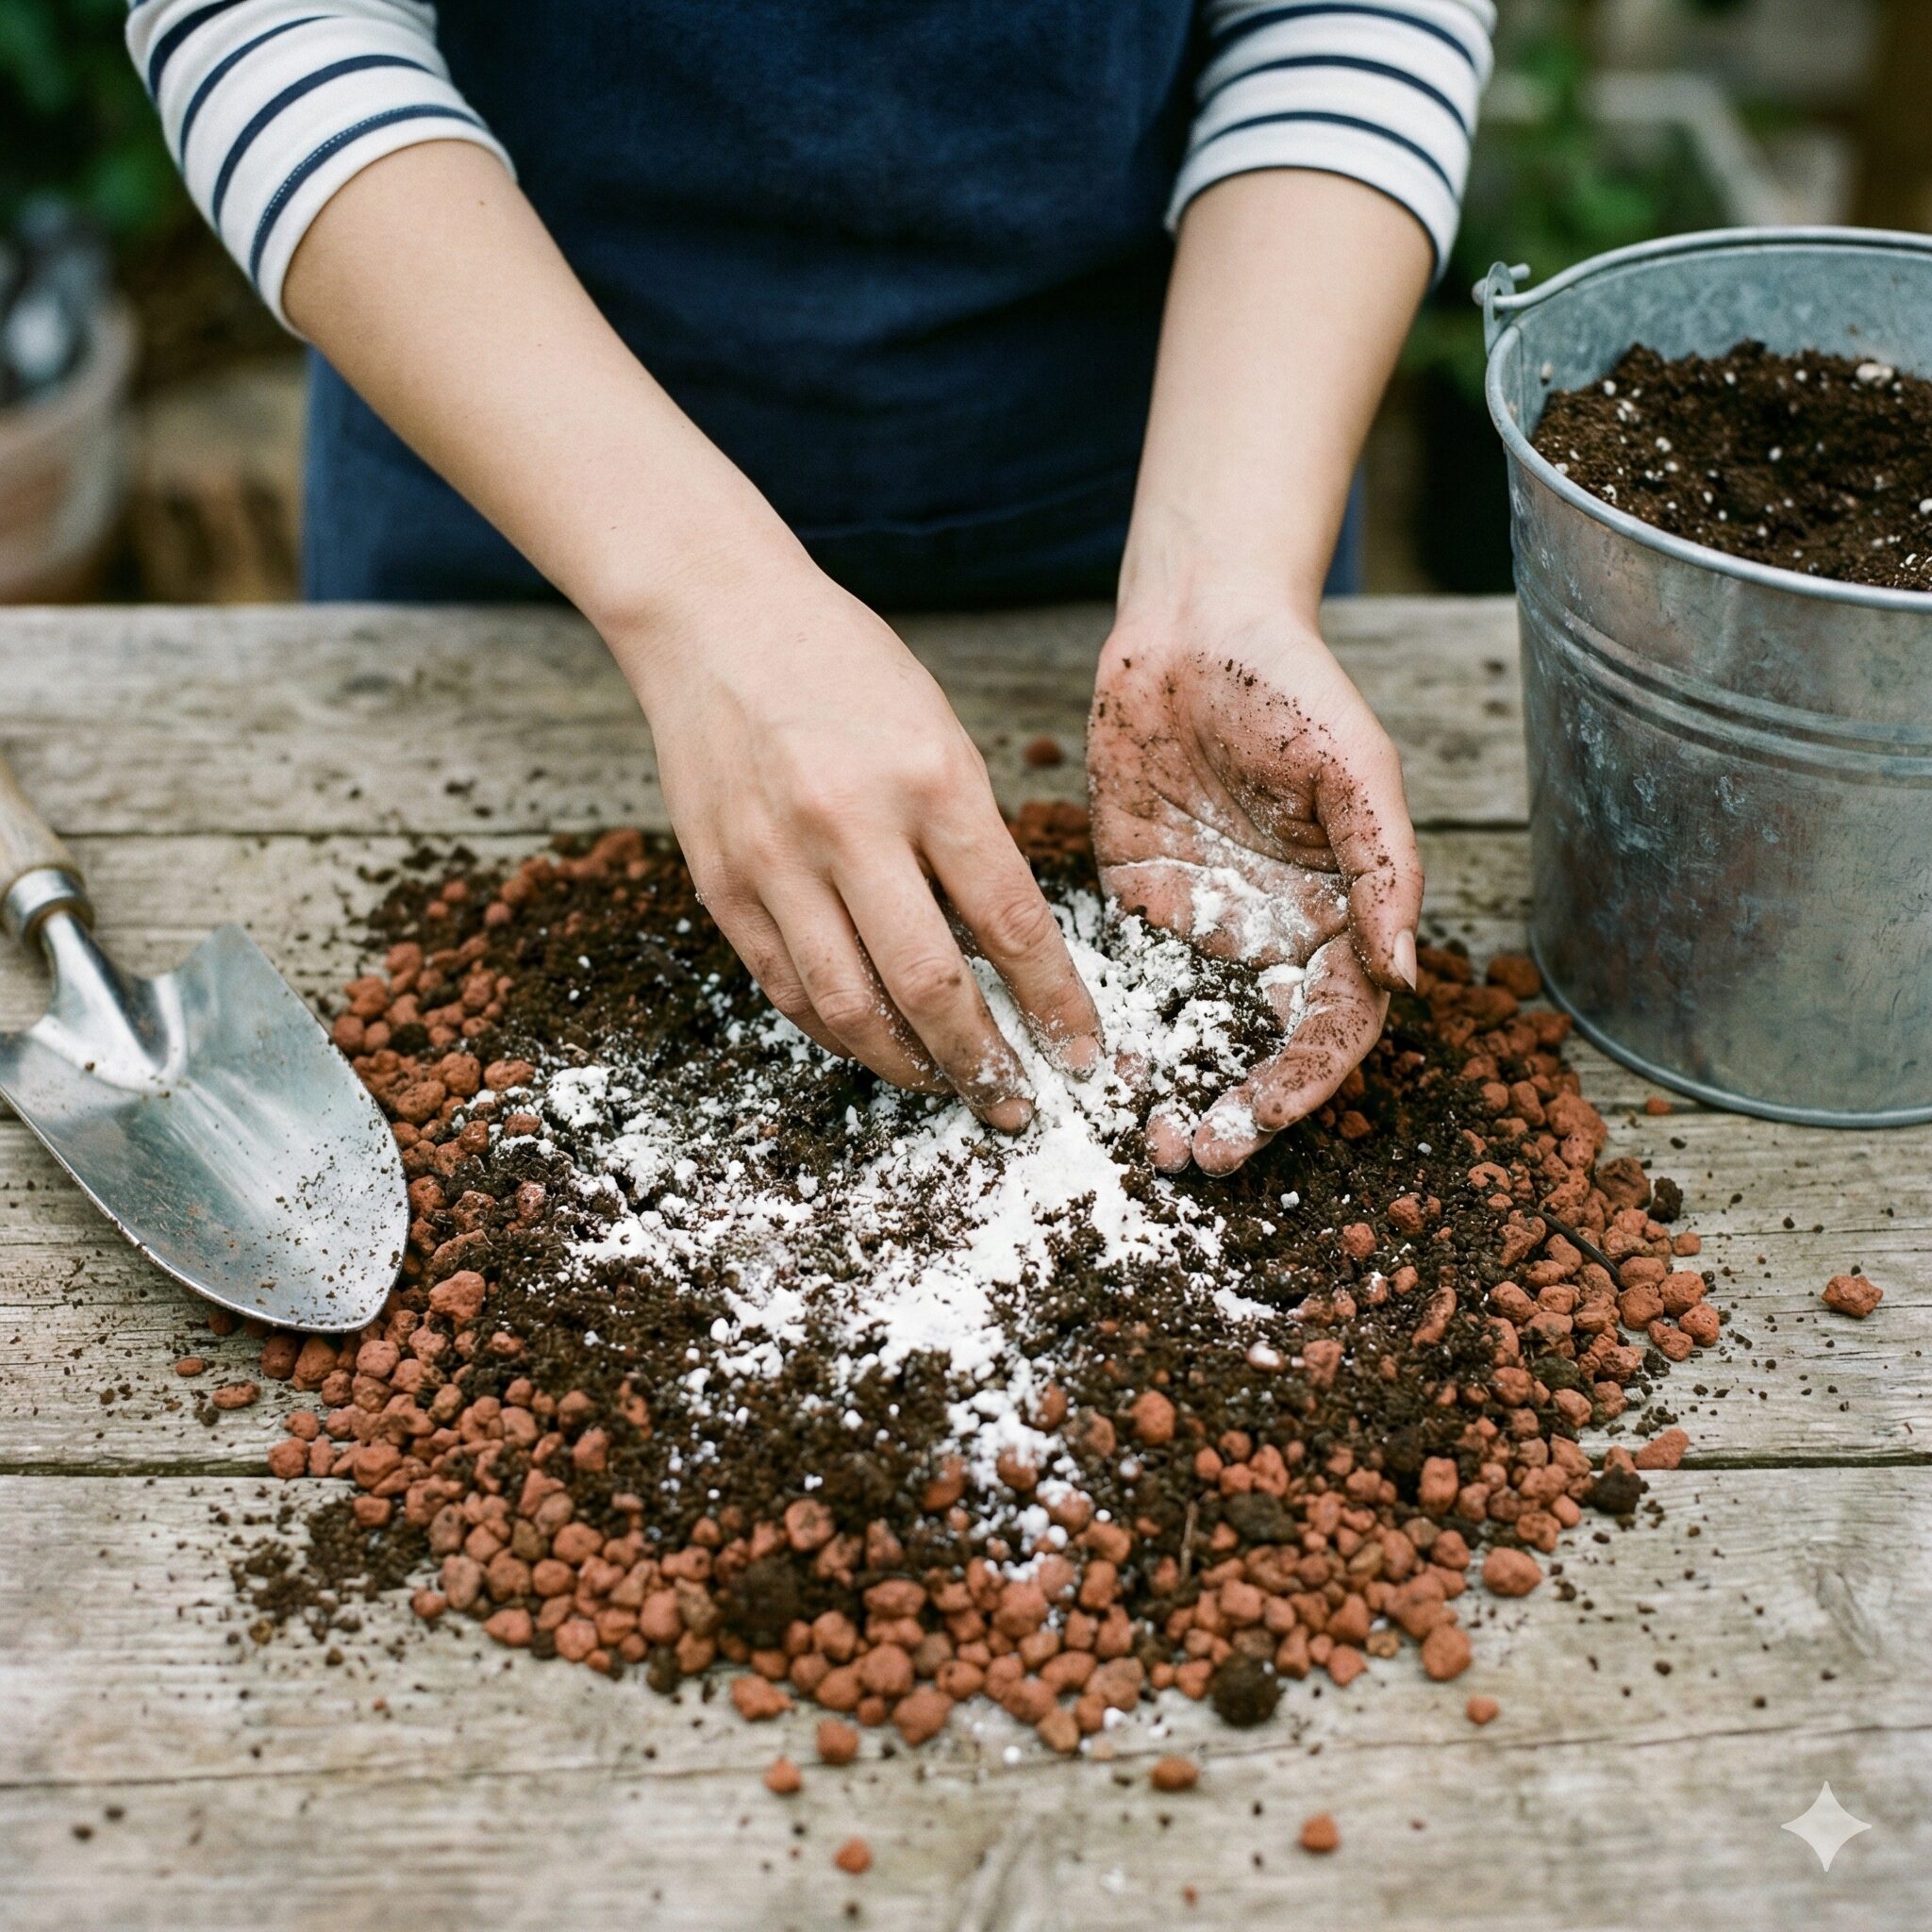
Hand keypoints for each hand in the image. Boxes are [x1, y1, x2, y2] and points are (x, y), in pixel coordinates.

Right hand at [611, 545, 1102, 1127]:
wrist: (716, 619)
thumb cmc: (846, 668)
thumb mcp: (940, 732)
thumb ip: (972, 838)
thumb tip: (1009, 953)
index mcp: (930, 778)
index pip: (1010, 923)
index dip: (1054, 1004)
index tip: (1079, 1053)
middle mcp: (850, 825)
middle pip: (929, 985)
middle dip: (983, 1063)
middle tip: (1015, 1102)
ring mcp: (776, 860)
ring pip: (850, 1008)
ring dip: (907, 1064)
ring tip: (944, 1083)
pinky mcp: (721, 883)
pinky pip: (787, 988)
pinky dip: (836, 1029)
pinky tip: (873, 1039)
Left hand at [1087, 600, 1421, 1173]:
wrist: (1192, 622)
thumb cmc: (1293, 684)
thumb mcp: (1356, 769)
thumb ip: (1383, 871)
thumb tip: (1401, 978)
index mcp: (1339, 912)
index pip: (1331, 1025)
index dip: (1304, 1085)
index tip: (1259, 1125)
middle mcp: (1272, 931)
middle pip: (1257, 1046)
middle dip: (1230, 1110)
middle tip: (1185, 1156)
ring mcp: (1202, 920)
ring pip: (1189, 1028)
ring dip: (1170, 1086)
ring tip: (1139, 1135)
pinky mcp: (1135, 897)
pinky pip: (1124, 978)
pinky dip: (1111, 1029)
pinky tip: (1087, 1067)